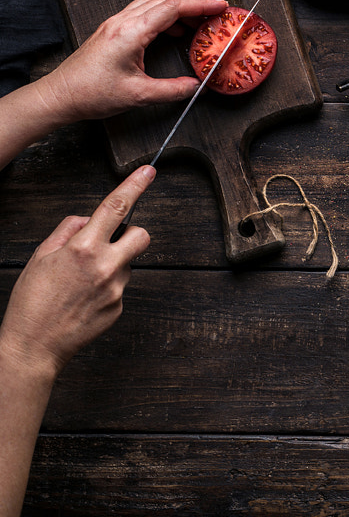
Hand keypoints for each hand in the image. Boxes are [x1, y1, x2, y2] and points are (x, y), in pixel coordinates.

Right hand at [0, 165, 155, 378]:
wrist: (34, 345)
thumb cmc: (32, 300)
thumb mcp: (41, 255)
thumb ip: (69, 230)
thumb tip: (90, 219)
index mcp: (83, 248)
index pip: (116, 207)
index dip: (135, 185)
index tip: (149, 172)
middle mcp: (106, 266)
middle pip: (142, 235)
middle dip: (131, 233)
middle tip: (111, 242)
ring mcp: (117, 288)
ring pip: (128, 263)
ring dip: (113, 264)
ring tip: (82, 282)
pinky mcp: (120, 307)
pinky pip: (120, 287)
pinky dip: (107, 287)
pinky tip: (84, 298)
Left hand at [38, 0, 227, 123]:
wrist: (60, 95)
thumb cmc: (92, 93)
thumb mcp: (139, 95)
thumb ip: (172, 90)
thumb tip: (196, 86)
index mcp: (131, 32)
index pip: (172, 9)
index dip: (200, 6)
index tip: (220, 6)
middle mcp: (122, 22)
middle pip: (163, 1)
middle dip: (192, 5)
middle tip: (214, 14)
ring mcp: (114, 24)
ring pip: (151, 4)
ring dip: (176, 9)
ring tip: (195, 24)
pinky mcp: (111, 31)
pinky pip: (141, 13)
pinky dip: (162, 16)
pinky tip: (171, 31)